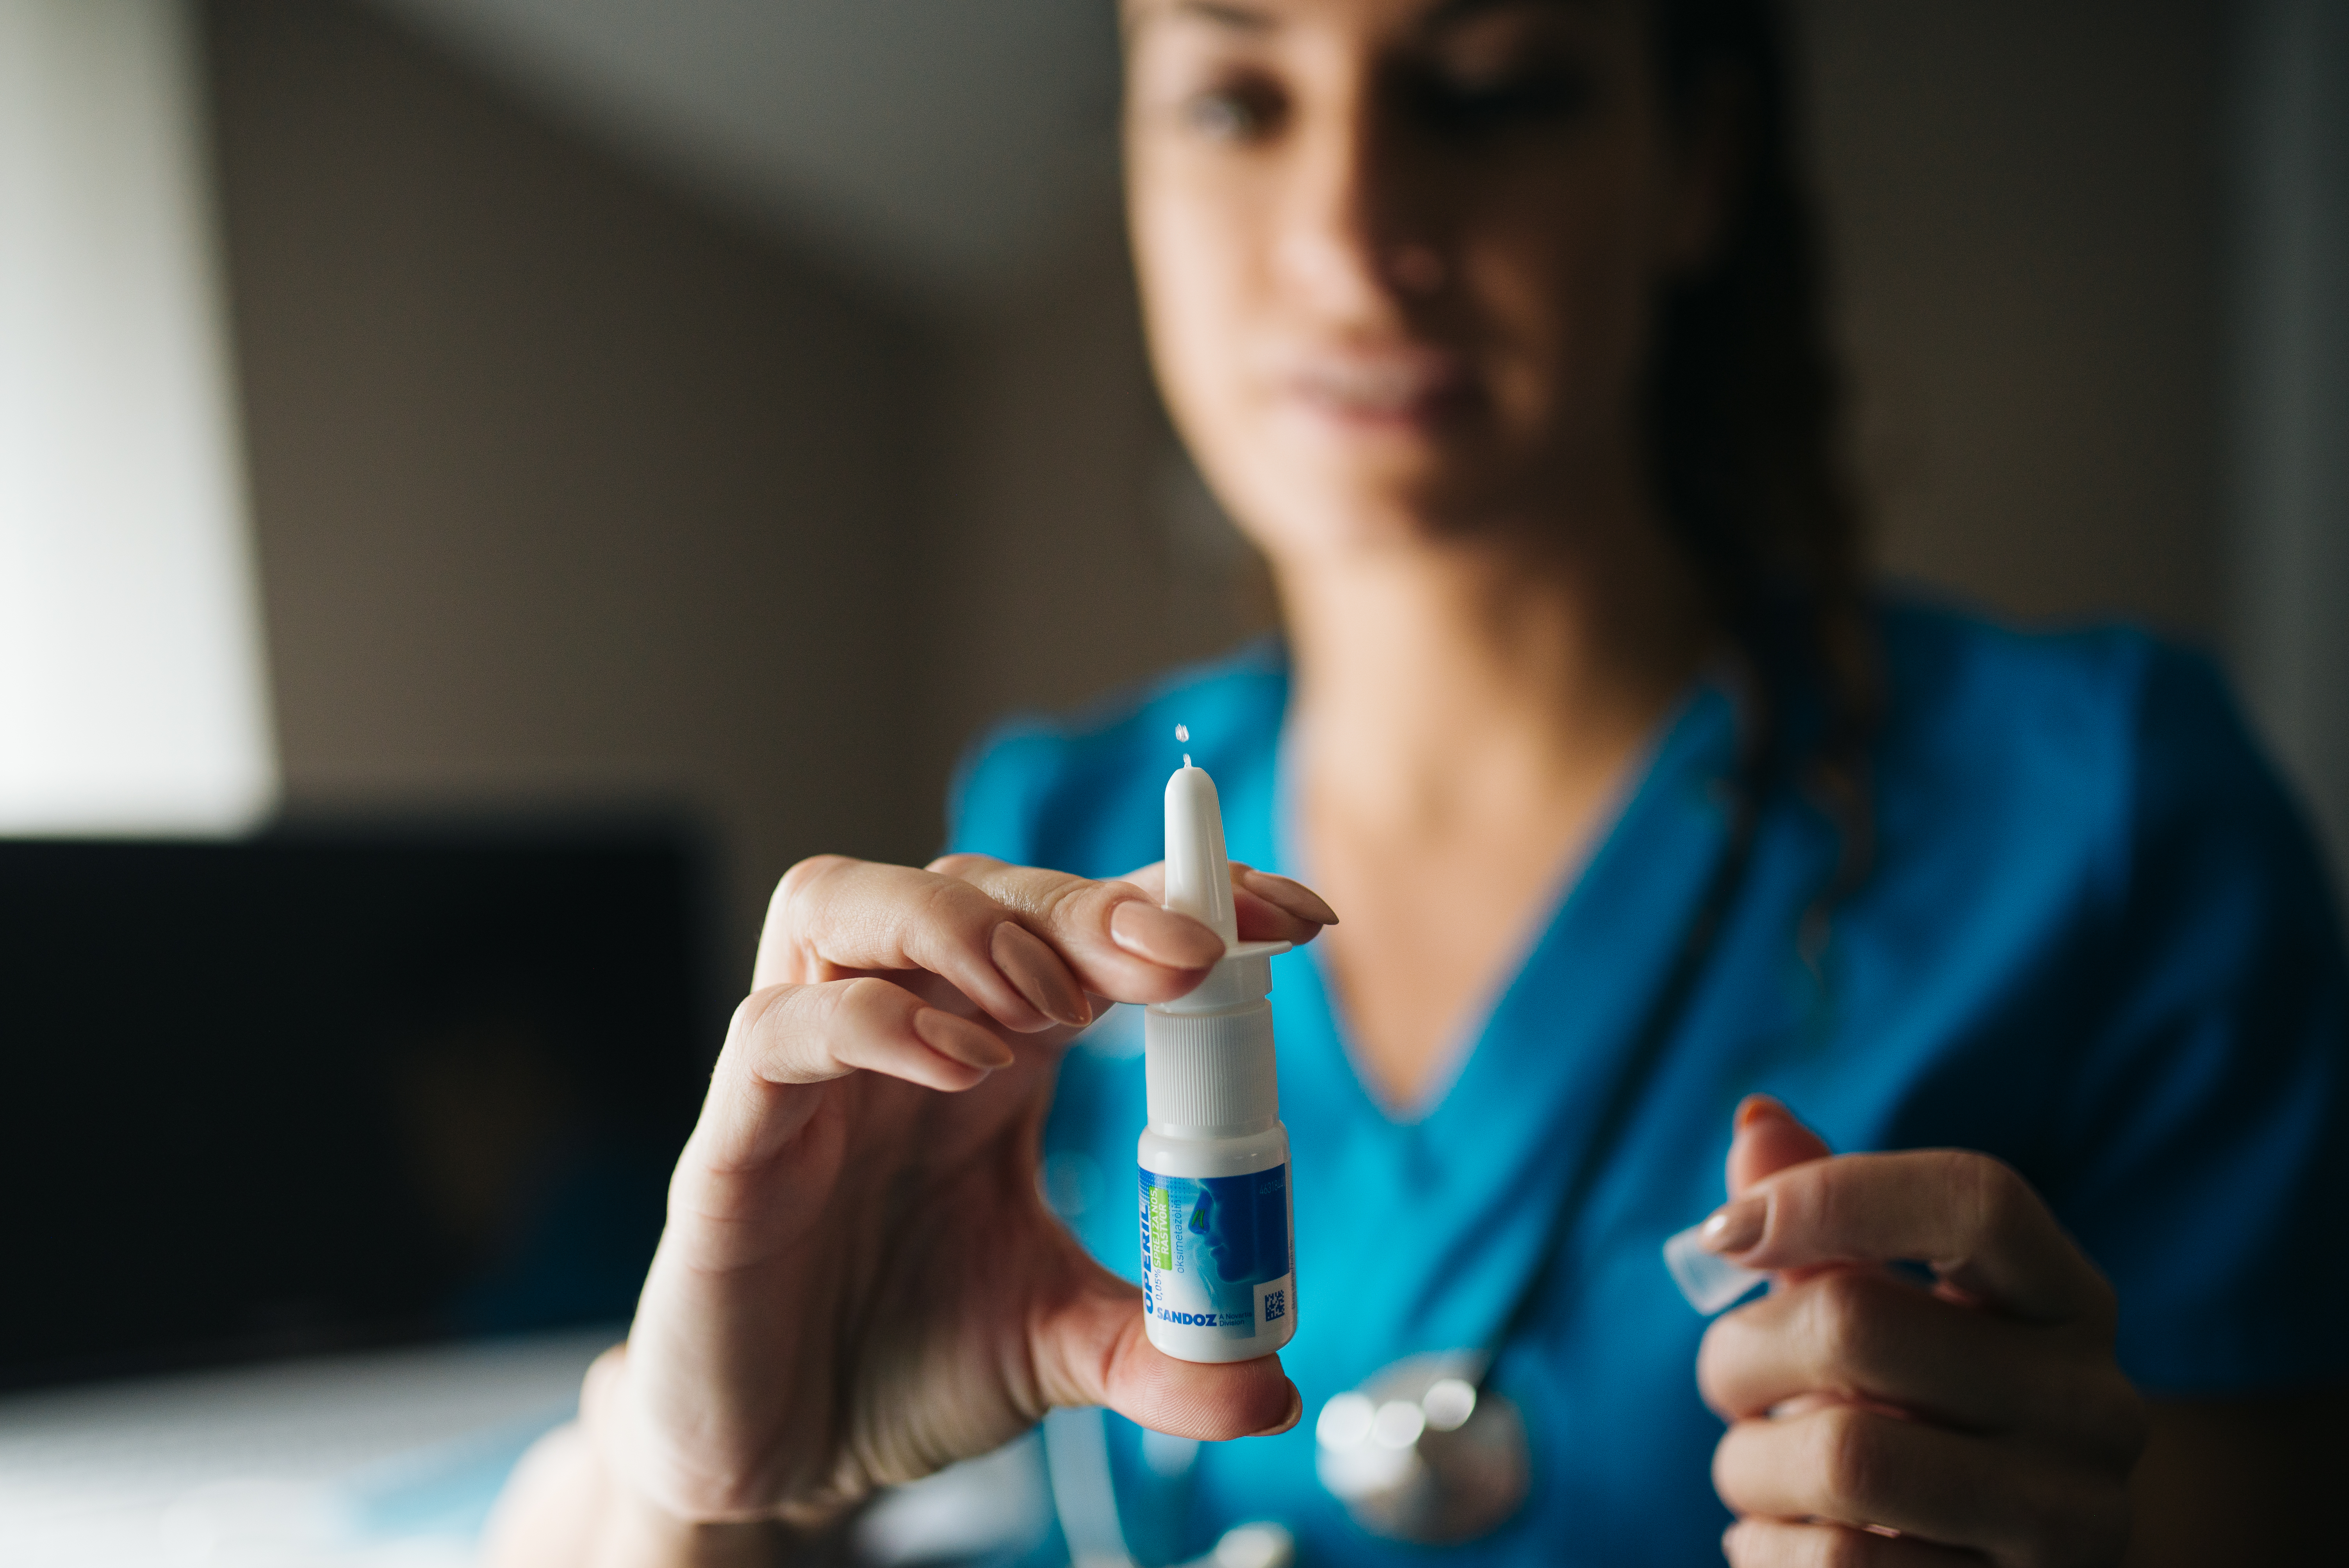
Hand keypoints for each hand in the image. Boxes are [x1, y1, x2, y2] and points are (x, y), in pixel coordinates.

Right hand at [603, 852, 1333, 1530]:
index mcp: (991, 1051)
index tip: (1296, 916)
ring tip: (1052, 1000)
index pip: (1082, 926)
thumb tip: (1270, 1386)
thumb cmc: (904, 1361)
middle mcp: (898, 1031)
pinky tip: (961, 1067)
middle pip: (973, 888)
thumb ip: (1159, 1351)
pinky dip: (870, 1023)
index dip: (1181, 899)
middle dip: (1086, 900)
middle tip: (1185, 953)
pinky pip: (779, 1027)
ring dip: (962, 925)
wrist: (785, 1457)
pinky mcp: (733, 1137)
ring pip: (843, 900)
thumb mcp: (1057, 1349)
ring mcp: (807, 1071)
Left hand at [1697, 1098, 2147, 1565]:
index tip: (1725, 1232)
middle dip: (1740, 1353)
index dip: (1831, 1195)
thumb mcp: (1880, 1314)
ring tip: (1754, 1470)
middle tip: (1730, 1384)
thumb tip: (1756, 1119)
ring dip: (1748, 1463)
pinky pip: (1838, 1566)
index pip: (1974, 1198)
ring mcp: (2071, 1518)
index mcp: (2068, 1302)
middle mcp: (2096, 1404)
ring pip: (1842, 1455)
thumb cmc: (1914, 1423)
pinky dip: (1767, 1548)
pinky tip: (1776, 1538)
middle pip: (1858, 1324)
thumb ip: (1825, 1220)